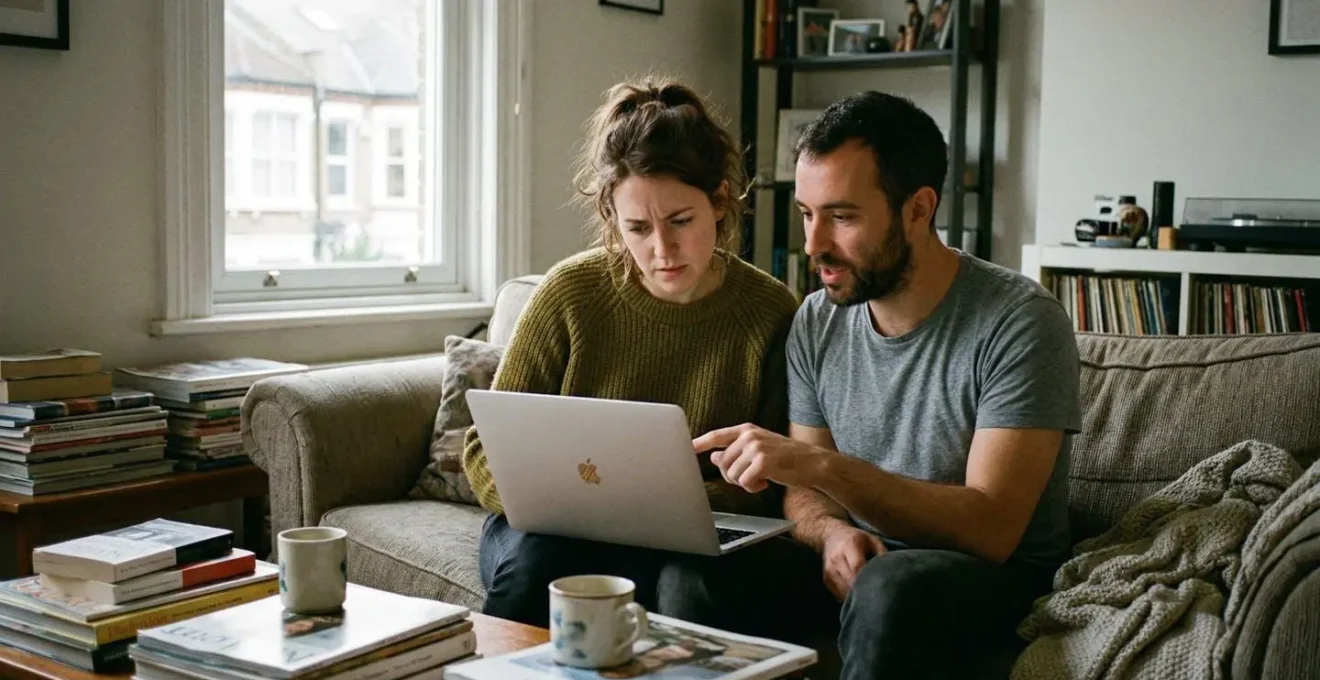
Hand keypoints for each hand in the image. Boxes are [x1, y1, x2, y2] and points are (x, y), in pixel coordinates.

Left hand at [692, 423, 825, 493]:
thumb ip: (736, 451)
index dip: (700, 442)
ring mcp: (756, 448)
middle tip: (750, 477)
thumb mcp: (759, 450)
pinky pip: (744, 482)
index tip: (687, 447)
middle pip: (722, 463)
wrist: (812, 463)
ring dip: (743, 483)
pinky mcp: (763, 462)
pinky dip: (752, 488)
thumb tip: (713, 456)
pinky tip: (764, 483)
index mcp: (747, 430)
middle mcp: (749, 436)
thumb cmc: (786, 458)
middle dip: (732, 476)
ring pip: (731, 474)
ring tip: (760, 478)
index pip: (717, 435)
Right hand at [822, 525, 886, 600]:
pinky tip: (858, 595)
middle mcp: (836, 559)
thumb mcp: (873, 540)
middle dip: (864, 592)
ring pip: (844, 592)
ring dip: (857, 597)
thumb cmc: (857, 539)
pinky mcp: (826, 580)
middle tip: (879, 598)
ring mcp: (829, 571)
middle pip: (850, 582)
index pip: (857, 567)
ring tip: (869, 597)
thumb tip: (891, 572)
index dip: (868, 580)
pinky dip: (849, 597)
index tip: (880, 588)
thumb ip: (882, 554)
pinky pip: (839, 595)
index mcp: (849, 546)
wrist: (831, 536)